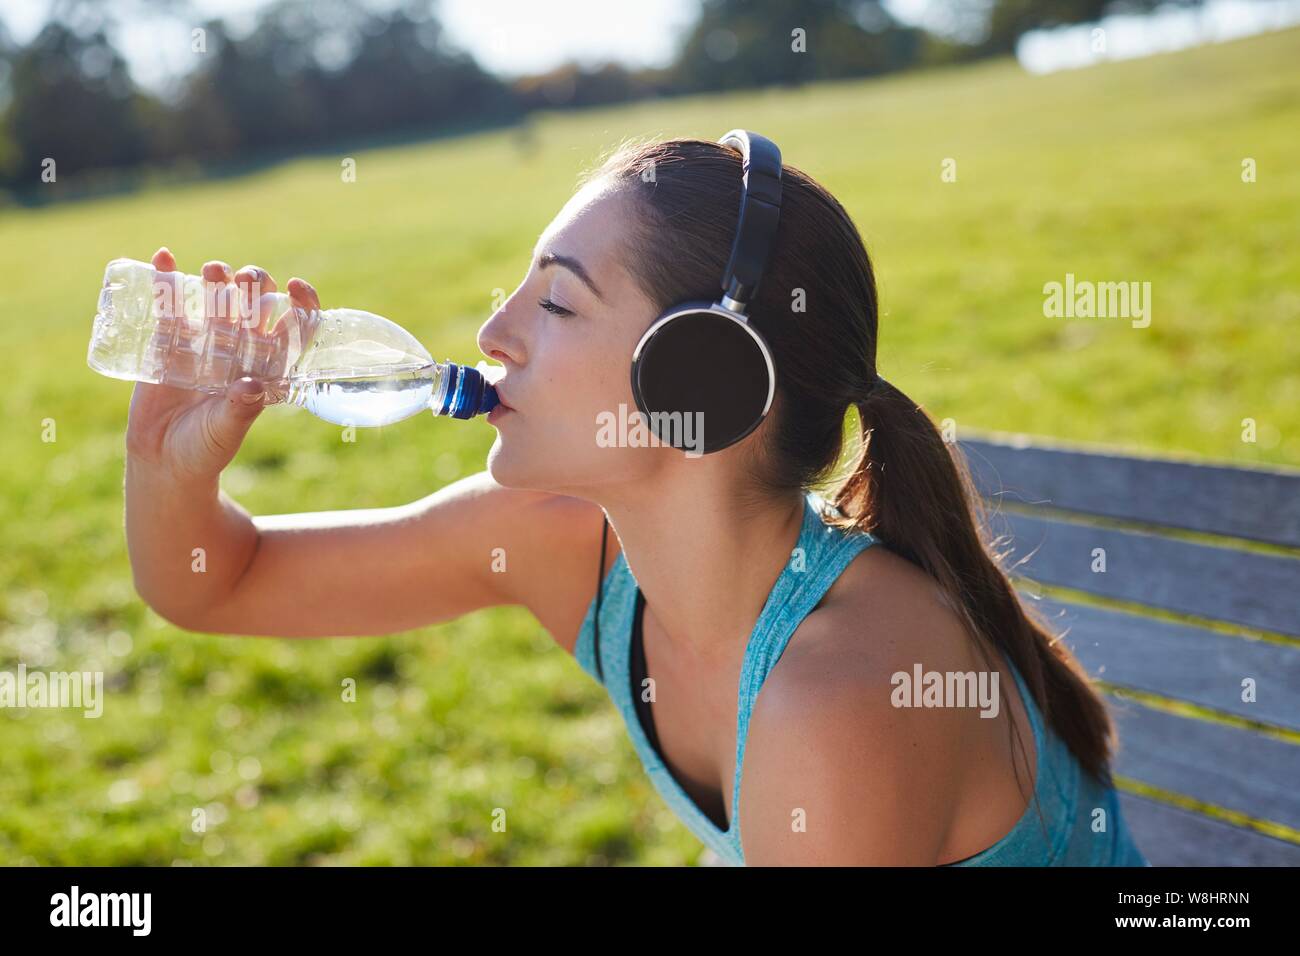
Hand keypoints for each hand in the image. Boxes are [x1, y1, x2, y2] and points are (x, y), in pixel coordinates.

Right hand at [125, 246, 321, 479]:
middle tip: (246, 279)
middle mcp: (240, 348)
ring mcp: (205, 340)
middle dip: (256, 286)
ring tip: (215, 271)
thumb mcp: (225, 430)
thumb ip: (239, 409)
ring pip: (217, 298)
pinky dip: (166, 280)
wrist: (162, 457)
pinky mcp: (169, 340)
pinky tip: (164, 257)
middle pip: (255, 305)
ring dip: (217, 279)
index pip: (293, 329)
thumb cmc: (205, 448)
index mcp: (265, 367)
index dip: (302, 305)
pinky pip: (169, 305)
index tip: (297, 286)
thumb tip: (253, 385)